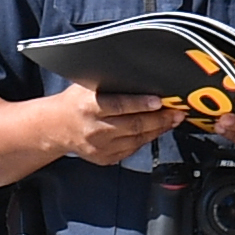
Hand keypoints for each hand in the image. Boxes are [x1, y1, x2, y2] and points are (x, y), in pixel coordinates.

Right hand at [36, 82, 186, 165]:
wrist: (57, 127)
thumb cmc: (75, 102)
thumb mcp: (87, 86)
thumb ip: (111, 83)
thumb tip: (141, 76)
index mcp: (89, 107)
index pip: (119, 106)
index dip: (141, 104)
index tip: (159, 101)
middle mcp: (95, 129)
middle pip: (133, 125)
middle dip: (159, 119)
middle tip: (177, 112)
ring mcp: (100, 147)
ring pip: (137, 140)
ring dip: (158, 130)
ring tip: (172, 120)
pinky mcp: (105, 158)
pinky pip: (132, 150)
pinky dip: (146, 139)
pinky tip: (156, 131)